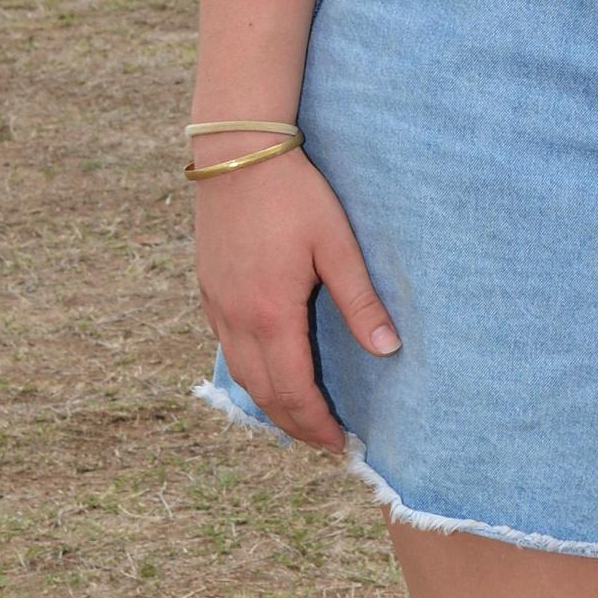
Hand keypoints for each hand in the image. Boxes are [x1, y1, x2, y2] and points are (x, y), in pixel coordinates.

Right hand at [195, 149, 397, 450]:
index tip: (338, 442)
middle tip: (324, 442)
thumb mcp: (338, 245)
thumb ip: (361, 302)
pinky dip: (250, 374)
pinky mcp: (208, 290)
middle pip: (263, 392)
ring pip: (241, 374)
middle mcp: (237, 319)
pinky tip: (269, 374)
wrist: (236, 155)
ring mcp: (216, 306)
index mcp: (271, 314)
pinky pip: (227, 349)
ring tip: (299, 419)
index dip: (315, 422)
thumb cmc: (294, 196)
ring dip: (270, 404)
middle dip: (294, 424)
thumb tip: (389, 350)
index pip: (292, 390)